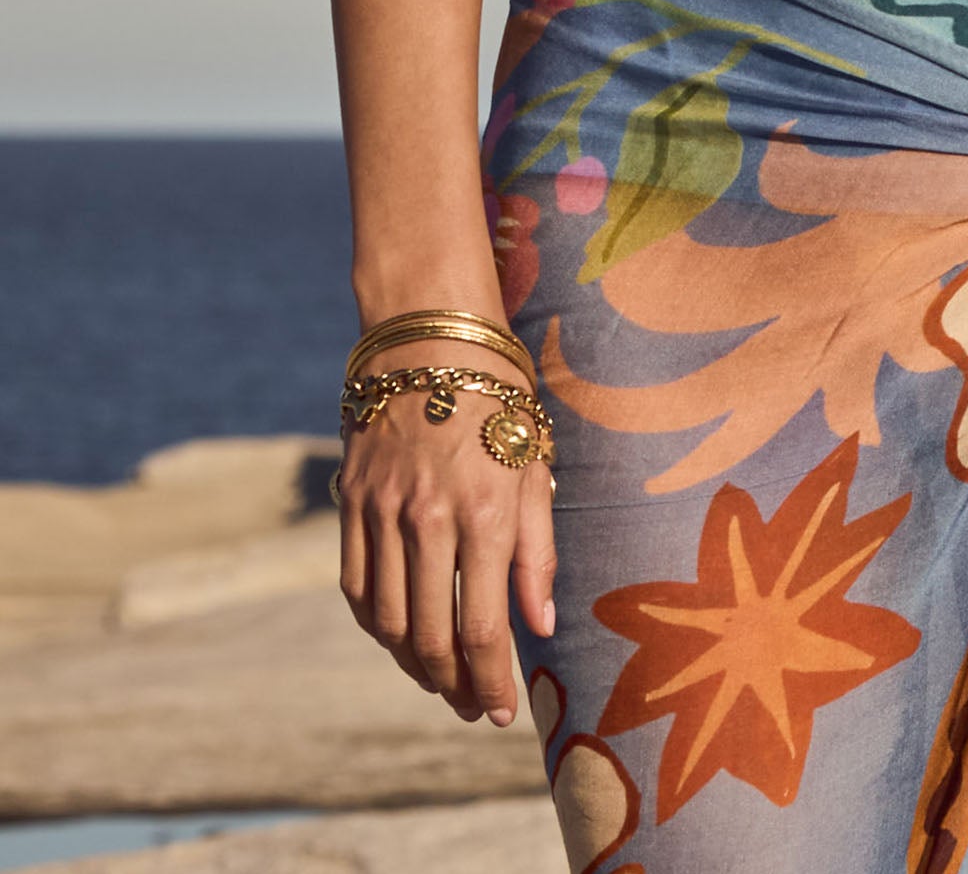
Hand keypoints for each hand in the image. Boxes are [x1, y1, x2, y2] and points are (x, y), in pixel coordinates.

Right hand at [336, 365, 556, 724]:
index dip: (491, 681)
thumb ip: (538, 553)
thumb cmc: (499, 399)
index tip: (501, 712)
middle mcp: (427, 519)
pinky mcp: (351, 503)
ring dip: (413, 665)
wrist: (430, 334)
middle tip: (473, 707)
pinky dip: (377, 625)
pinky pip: (356, 587)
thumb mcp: (536, 466)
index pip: (481, 628)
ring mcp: (381, 513)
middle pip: (430, 637)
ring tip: (441, 680)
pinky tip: (400, 637)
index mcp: (484, 512)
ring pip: (388, 622)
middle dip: (454, 687)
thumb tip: (538, 628)